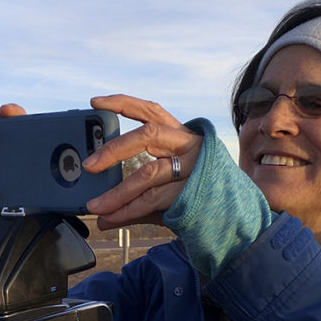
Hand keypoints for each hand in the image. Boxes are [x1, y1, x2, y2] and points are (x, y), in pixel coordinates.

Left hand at [82, 94, 202, 229]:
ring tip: (96, 207)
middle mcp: (188, 144)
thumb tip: (98, 212)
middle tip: (89, 166)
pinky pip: (152, 199)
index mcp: (180, 135)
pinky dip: (127, 210)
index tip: (95, 102)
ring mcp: (193, 167)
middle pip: (147, 136)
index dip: (124, 103)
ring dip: (117, 194)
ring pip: (147, 173)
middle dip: (114, 150)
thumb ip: (133, 195)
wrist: (231, 216)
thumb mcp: (164, 187)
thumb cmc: (192, 196)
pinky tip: (111, 218)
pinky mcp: (192, 191)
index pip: (151, 112)